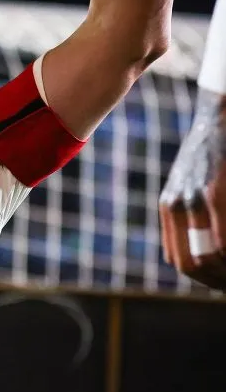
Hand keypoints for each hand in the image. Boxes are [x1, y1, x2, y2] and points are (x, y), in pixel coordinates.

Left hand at [159, 88, 225, 288]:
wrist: (220, 110)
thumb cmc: (218, 146)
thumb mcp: (195, 178)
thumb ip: (195, 211)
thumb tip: (212, 250)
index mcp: (171, 205)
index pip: (181, 261)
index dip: (207, 278)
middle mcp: (178, 204)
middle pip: (193, 266)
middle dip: (220, 280)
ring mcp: (197, 198)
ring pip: (213, 257)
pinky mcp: (217, 191)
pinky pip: (224, 241)